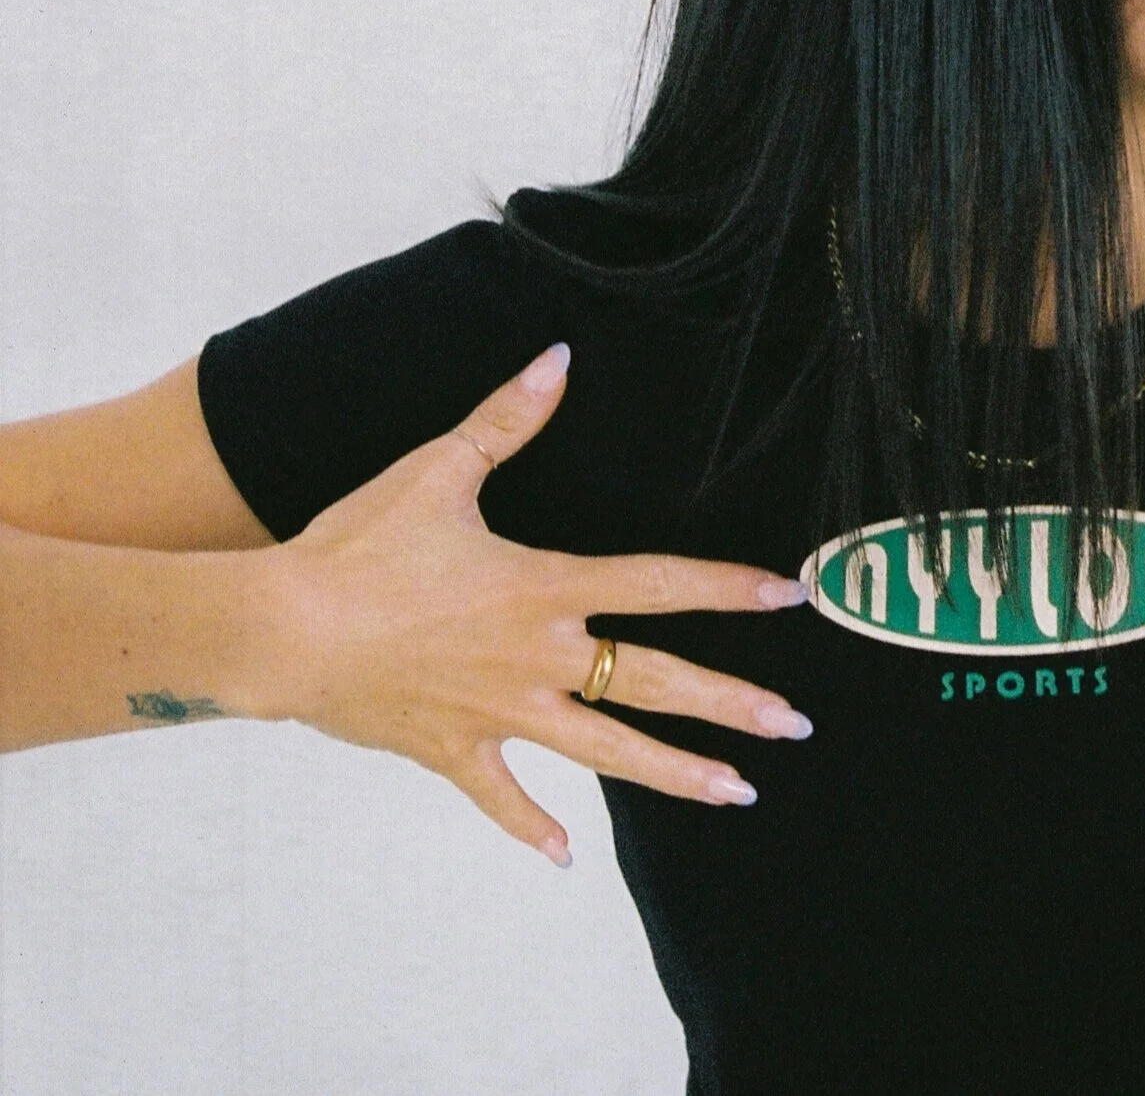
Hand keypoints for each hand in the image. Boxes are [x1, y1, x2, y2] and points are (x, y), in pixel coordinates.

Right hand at [245, 342, 812, 866]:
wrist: (277, 627)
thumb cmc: (354, 545)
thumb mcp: (436, 471)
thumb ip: (506, 421)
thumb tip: (557, 360)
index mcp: (543, 587)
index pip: (660, 584)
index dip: (730, 588)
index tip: (791, 596)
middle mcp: (538, 656)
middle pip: (655, 680)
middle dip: (732, 704)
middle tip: (795, 723)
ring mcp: (501, 711)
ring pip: (608, 751)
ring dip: (677, 774)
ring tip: (739, 792)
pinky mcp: (453, 750)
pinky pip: (503, 798)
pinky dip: (532, 826)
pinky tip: (566, 857)